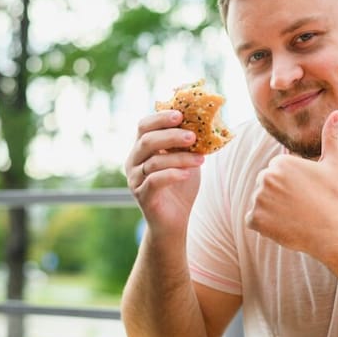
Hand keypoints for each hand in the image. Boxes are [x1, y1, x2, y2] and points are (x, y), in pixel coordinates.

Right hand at [126, 109, 204, 235]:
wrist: (173, 221)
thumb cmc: (180, 188)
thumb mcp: (185, 160)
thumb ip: (187, 143)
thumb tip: (204, 120)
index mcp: (141, 149)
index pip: (144, 126)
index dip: (160, 118)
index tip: (181, 114)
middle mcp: (133, 162)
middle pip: (146, 141)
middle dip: (171, 135)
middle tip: (193, 135)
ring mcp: (135, 179)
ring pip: (154, 162)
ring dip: (180, 158)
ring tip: (201, 158)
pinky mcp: (142, 196)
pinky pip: (155, 181)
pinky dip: (172, 175)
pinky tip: (187, 174)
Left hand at [246, 110, 337, 255]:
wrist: (333, 232)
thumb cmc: (335, 198)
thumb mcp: (334, 165)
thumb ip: (331, 137)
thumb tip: (336, 112)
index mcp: (281, 162)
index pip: (277, 172)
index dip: (293, 185)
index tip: (307, 193)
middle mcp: (266, 176)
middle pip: (266, 186)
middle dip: (280, 196)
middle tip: (301, 206)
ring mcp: (258, 198)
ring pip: (260, 203)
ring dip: (272, 211)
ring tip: (295, 216)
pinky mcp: (254, 219)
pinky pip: (253, 220)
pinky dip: (265, 226)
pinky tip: (283, 226)